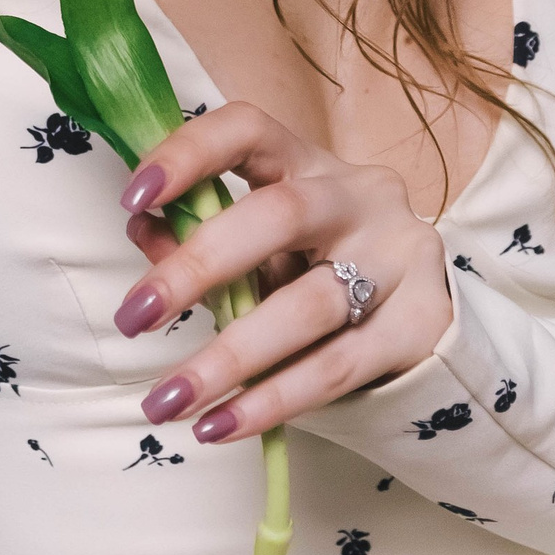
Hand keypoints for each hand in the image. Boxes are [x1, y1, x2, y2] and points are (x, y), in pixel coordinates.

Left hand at [112, 100, 453, 439]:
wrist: (417, 318)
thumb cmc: (314, 269)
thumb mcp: (258, 248)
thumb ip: (200, 235)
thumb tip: (144, 231)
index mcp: (309, 163)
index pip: (248, 129)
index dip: (188, 154)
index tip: (132, 198)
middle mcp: (361, 197)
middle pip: (279, 217)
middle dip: (197, 267)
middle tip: (133, 318)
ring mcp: (400, 257)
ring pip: (308, 307)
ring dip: (228, 358)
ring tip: (168, 399)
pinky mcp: (423, 324)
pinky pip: (337, 368)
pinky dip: (271, 401)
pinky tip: (218, 425)